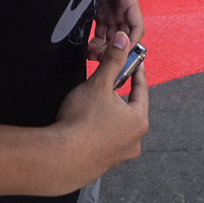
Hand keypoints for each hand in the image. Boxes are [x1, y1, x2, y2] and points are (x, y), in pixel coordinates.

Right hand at [53, 31, 149, 187]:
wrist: (62, 158)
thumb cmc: (82, 121)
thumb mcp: (98, 84)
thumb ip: (112, 60)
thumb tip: (123, 38)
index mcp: (138, 121)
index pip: (142, 91)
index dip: (137, 74)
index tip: (136, 63)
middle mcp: (135, 141)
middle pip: (130, 111)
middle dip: (121, 96)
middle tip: (111, 83)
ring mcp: (120, 155)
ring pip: (118, 128)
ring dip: (110, 116)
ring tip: (95, 105)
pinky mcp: (104, 164)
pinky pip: (106, 141)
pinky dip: (99, 131)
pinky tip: (86, 126)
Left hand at [86, 0, 143, 60]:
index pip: (136, 26)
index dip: (131, 41)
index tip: (122, 53)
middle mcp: (122, 9)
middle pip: (124, 36)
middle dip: (116, 50)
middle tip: (103, 60)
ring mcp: (111, 13)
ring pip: (112, 38)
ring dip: (105, 50)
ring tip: (92, 56)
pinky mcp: (100, 14)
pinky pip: (101, 33)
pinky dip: (97, 43)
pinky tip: (89, 50)